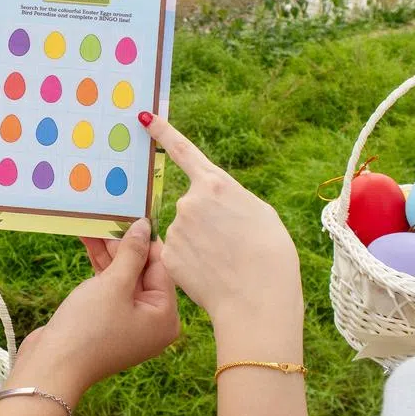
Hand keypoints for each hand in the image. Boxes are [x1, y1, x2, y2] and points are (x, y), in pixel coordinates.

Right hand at [6, 219, 178, 400]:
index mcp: (165, 316)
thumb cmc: (89, 327)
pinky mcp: (106, 321)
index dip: (145, 239)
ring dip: (108, 251)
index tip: (135, 212)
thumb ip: (132, 253)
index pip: (160, 267)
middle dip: (123, 244)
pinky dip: (99, 267)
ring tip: (95, 222)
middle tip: (111, 215)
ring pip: (122, 277)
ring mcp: (128, 322)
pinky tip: (88, 241)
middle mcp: (152, 321)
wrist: (51, 366)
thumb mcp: (114, 284)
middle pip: (142, 271)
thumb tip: (144, 226)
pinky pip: (108, 287)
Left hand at [142, 113, 303, 334]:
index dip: (162, 132)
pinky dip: (193, 262)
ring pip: (186, 232)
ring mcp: (176, 229)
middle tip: (231, 245)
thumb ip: (230, 199)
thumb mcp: (260, 213)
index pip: (183, 151)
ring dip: (201, 244)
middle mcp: (189, 201)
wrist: (258, 299)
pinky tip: (211, 274)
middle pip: (193, 205)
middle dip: (208, 222)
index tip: (144, 117)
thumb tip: (214, 203)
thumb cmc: (270, 254)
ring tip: (226, 262)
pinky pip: (179, 254)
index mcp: (215, 184)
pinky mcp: (169, 255)